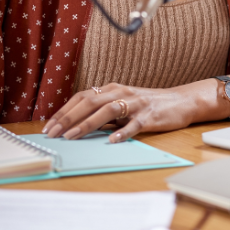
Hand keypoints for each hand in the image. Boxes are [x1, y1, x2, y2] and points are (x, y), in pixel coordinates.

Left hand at [42, 81, 228, 142]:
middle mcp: (121, 93)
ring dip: (87, 124)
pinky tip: (111, 141)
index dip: (64, 111)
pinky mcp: (149, 116)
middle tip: (52, 134)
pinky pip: (134, 124)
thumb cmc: (148, 105)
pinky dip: (122, 132)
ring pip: (107, 111)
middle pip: (89, 102)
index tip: (48, 127)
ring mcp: (136, 104)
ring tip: (72, 137)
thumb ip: (102, 113)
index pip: (82, 97)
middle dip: (68, 118)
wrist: (181, 101)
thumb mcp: (122, 104)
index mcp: (112, 89)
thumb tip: (75, 127)